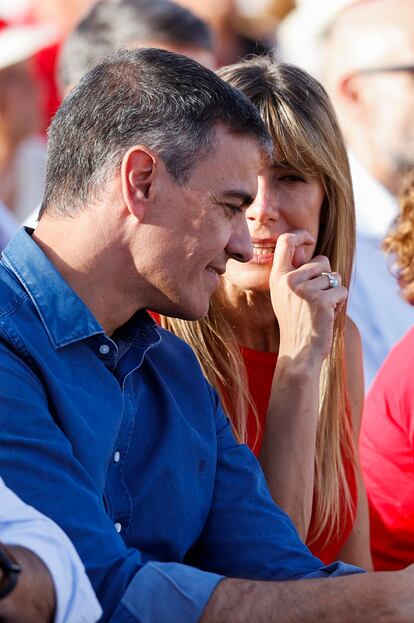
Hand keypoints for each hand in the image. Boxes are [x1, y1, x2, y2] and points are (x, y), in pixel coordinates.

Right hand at [269, 229, 347, 362]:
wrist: (299, 351)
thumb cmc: (296, 322)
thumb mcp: (286, 295)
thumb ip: (294, 272)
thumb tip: (305, 249)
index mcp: (278, 277)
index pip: (286, 240)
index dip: (301, 235)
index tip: (309, 240)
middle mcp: (289, 280)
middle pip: (321, 261)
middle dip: (326, 278)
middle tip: (314, 300)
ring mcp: (305, 289)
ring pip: (334, 276)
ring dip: (333, 293)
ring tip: (319, 309)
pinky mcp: (321, 299)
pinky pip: (341, 290)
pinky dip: (339, 303)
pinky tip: (326, 316)